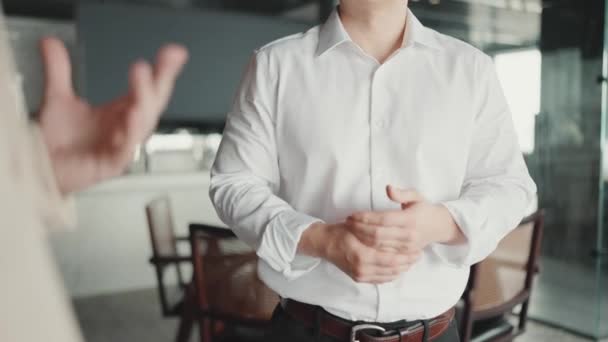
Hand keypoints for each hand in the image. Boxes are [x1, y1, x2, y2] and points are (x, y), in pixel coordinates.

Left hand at [38, 37, 188, 193]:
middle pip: (152, 103)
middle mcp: (125, 128)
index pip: (148, 88)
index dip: (163, 70)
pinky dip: (130, 133)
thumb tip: (51, 43)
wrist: (40, 170)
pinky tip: (132, 115)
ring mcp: (121, 146)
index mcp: (120, 113)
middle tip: (162, 60)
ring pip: (143, 123)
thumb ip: (58, 70)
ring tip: (143, 76)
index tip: (175, 53)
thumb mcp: (58, 99)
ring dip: (145, 98)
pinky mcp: (110, 165)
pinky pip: (126, 149)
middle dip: (160, 80)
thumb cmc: (57, 145)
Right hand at [299, 222, 418, 283]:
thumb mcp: (359, 227)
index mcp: (362, 255)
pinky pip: (381, 280)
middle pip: (392, 269)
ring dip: (402, 269)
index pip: (391, 259)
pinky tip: (399, 268)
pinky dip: (392, 274)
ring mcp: (360, 275)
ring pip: (388, 276)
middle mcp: (362, 269)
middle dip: (408, 263)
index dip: (407, 255)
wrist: (324, 243)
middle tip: (419, 255)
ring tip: (412, 261)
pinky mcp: (359, 278)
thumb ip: (376, 232)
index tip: (418, 249)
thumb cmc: (342, 231)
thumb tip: (398, 233)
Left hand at [348, 186, 463, 253]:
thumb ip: (402, 193)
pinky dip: (369, 248)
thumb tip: (388, 188)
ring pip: (378, 246)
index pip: (383, 220)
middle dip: (359, 229)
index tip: (352, 214)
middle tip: (347, 222)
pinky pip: (382, 254)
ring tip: (350, 230)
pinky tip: (359, 240)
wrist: (439, 227)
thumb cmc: (424, 209)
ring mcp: (406, 248)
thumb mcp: (416, 196)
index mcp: (410, 220)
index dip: (365, 218)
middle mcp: (408, 235)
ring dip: (361, 239)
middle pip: (377, 235)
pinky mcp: (403, 255)